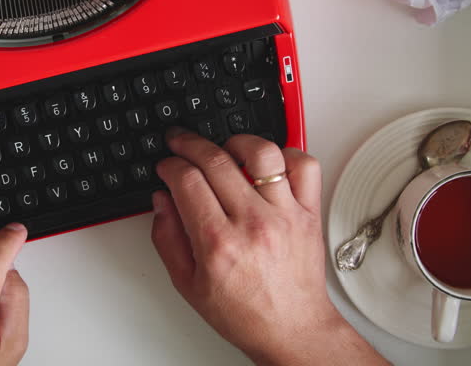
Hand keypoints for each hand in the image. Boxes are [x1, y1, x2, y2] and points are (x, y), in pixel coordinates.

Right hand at [152, 129, 384, 364]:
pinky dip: (285, 154)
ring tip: (225, 148)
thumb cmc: (243, 312)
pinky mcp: (309, 213)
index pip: (186, 180)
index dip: (170, 164)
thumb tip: (162, 200)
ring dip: (236, 141)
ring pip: (262, 152)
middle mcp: (253, 223)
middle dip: (189, 143)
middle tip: (180, 142)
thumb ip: (167, 238)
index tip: (166, 165)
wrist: (291, 329)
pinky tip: (267, 165)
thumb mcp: (187, 283)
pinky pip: (303, 166)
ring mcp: (285, 215)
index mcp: (218, 242)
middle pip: (216, 159)